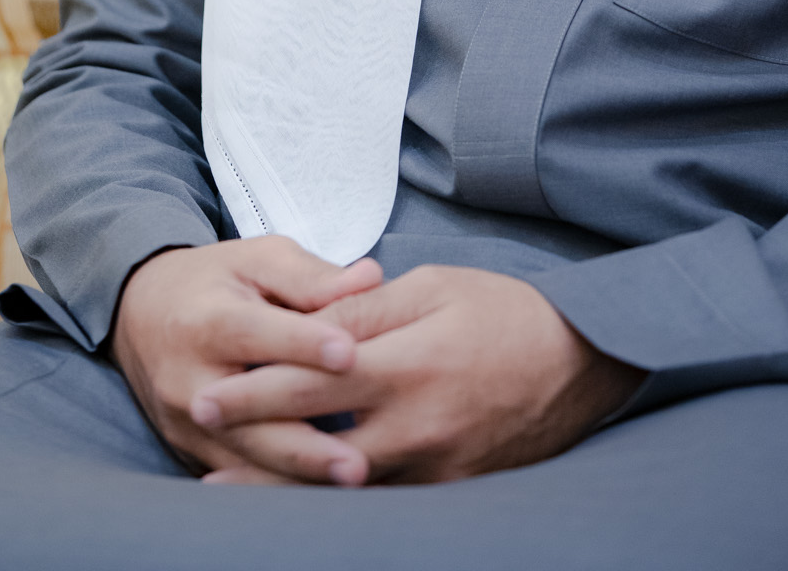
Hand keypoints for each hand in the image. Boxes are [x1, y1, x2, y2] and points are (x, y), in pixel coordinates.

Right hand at [110, 237, 382, 484]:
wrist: (142, 314)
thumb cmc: (215, 282)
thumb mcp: (257, 260)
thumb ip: (312, 276)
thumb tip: (372, 278)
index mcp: (207, 319)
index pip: (253, 332)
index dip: (302, 343)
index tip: (350, 355)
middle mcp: (190, 378)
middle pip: (248, 416)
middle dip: (304, 444)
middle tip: (358, 461)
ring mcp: (187, 424)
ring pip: (247, 456)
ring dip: (300, 473)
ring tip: (354, 480)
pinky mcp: (191, 451)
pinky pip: (239, 475)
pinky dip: (282, 485)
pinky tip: (326, 493)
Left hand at [189, 263, 642, 483]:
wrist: (583, 363)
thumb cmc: (506, 312)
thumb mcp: (435, 288)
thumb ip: (367, 308)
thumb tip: (308, 321)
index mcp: (409, 365)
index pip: (314, 383)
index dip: (256, 393)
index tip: (209, 399)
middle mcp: (418, 427)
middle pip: (318, 447)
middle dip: (256, 448)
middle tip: (204, 445)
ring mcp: (436, 467)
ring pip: (346, 487)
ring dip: (290, 484)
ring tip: (235, 487)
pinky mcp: (453, 491)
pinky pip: (387, 499)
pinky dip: (343, 498)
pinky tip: (310, 495)